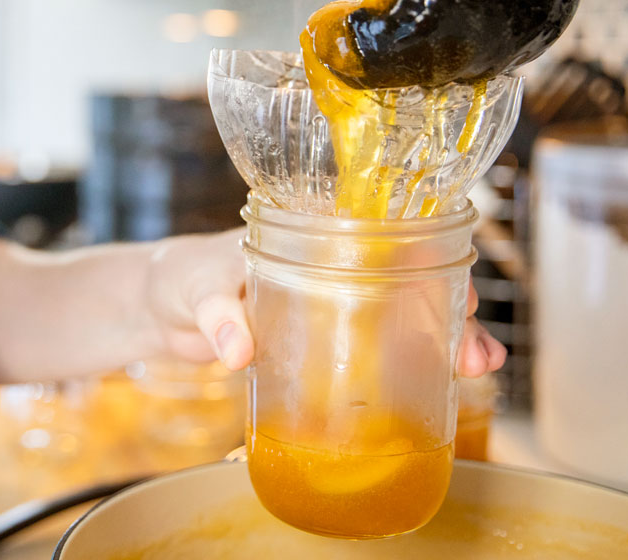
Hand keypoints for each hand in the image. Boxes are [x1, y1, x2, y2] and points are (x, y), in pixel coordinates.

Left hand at [145, 230, 506, 378]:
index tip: (462, 289)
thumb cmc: (177, 278)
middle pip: (407, 281)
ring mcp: (324, 307)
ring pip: (397, 318)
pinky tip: (432, 391)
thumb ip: (217, 315)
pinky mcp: (313, 346)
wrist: (152, 310)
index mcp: (307, 235)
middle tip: (476, 353)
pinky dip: (400, 370)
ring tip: (472, 373)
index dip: (431, 258)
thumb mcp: (196, 289)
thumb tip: (239, 351)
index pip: (384, 236)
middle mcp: (327, 266)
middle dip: (451, 312)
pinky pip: (366, 353)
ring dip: (438, 342)